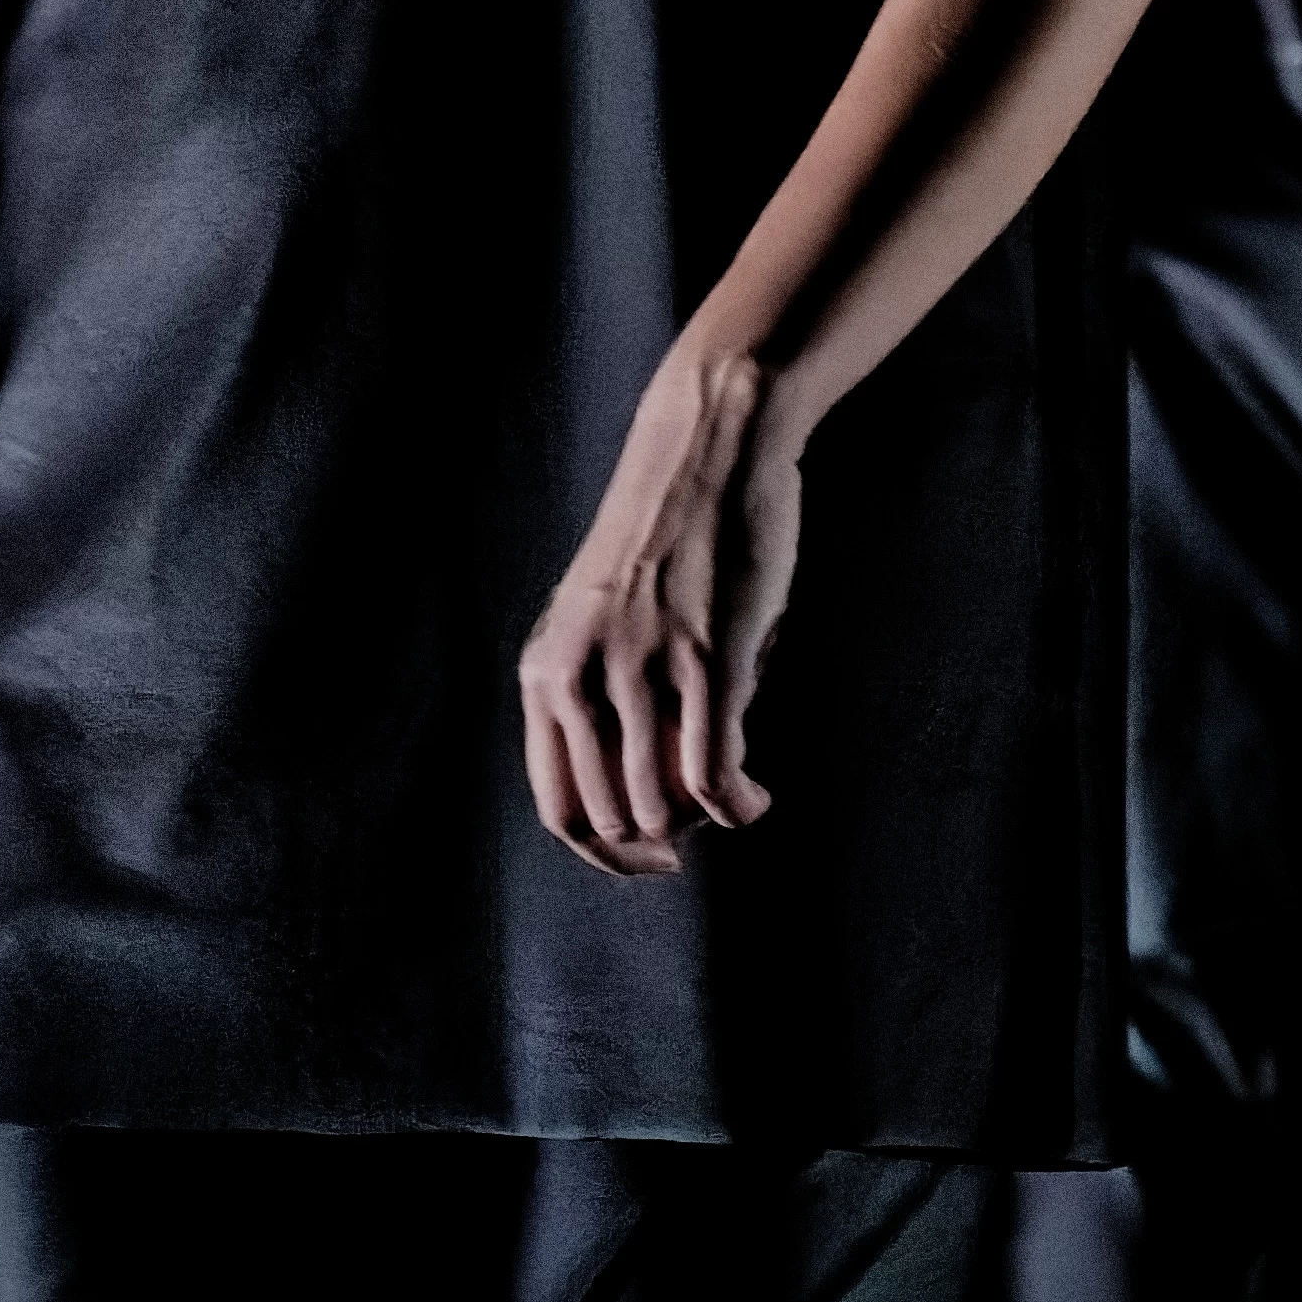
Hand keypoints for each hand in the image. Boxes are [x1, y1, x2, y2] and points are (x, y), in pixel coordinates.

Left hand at [517, 346, 801, 878]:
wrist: (708, 444)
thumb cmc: (666, 535)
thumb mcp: (599, 613)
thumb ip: (599, 688)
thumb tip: (637, 780)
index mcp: (545, 668)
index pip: (558, 805)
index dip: (605, 852)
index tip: (650, 856)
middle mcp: (582, 675)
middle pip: (611, 817)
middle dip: (661, 840)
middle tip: (700, 820)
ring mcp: (644, 669)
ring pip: (664, 805)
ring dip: (705, 823)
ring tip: (736, 802)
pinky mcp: (709, 658)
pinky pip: (717, 772)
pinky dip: (739, 805)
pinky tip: (756, 800)